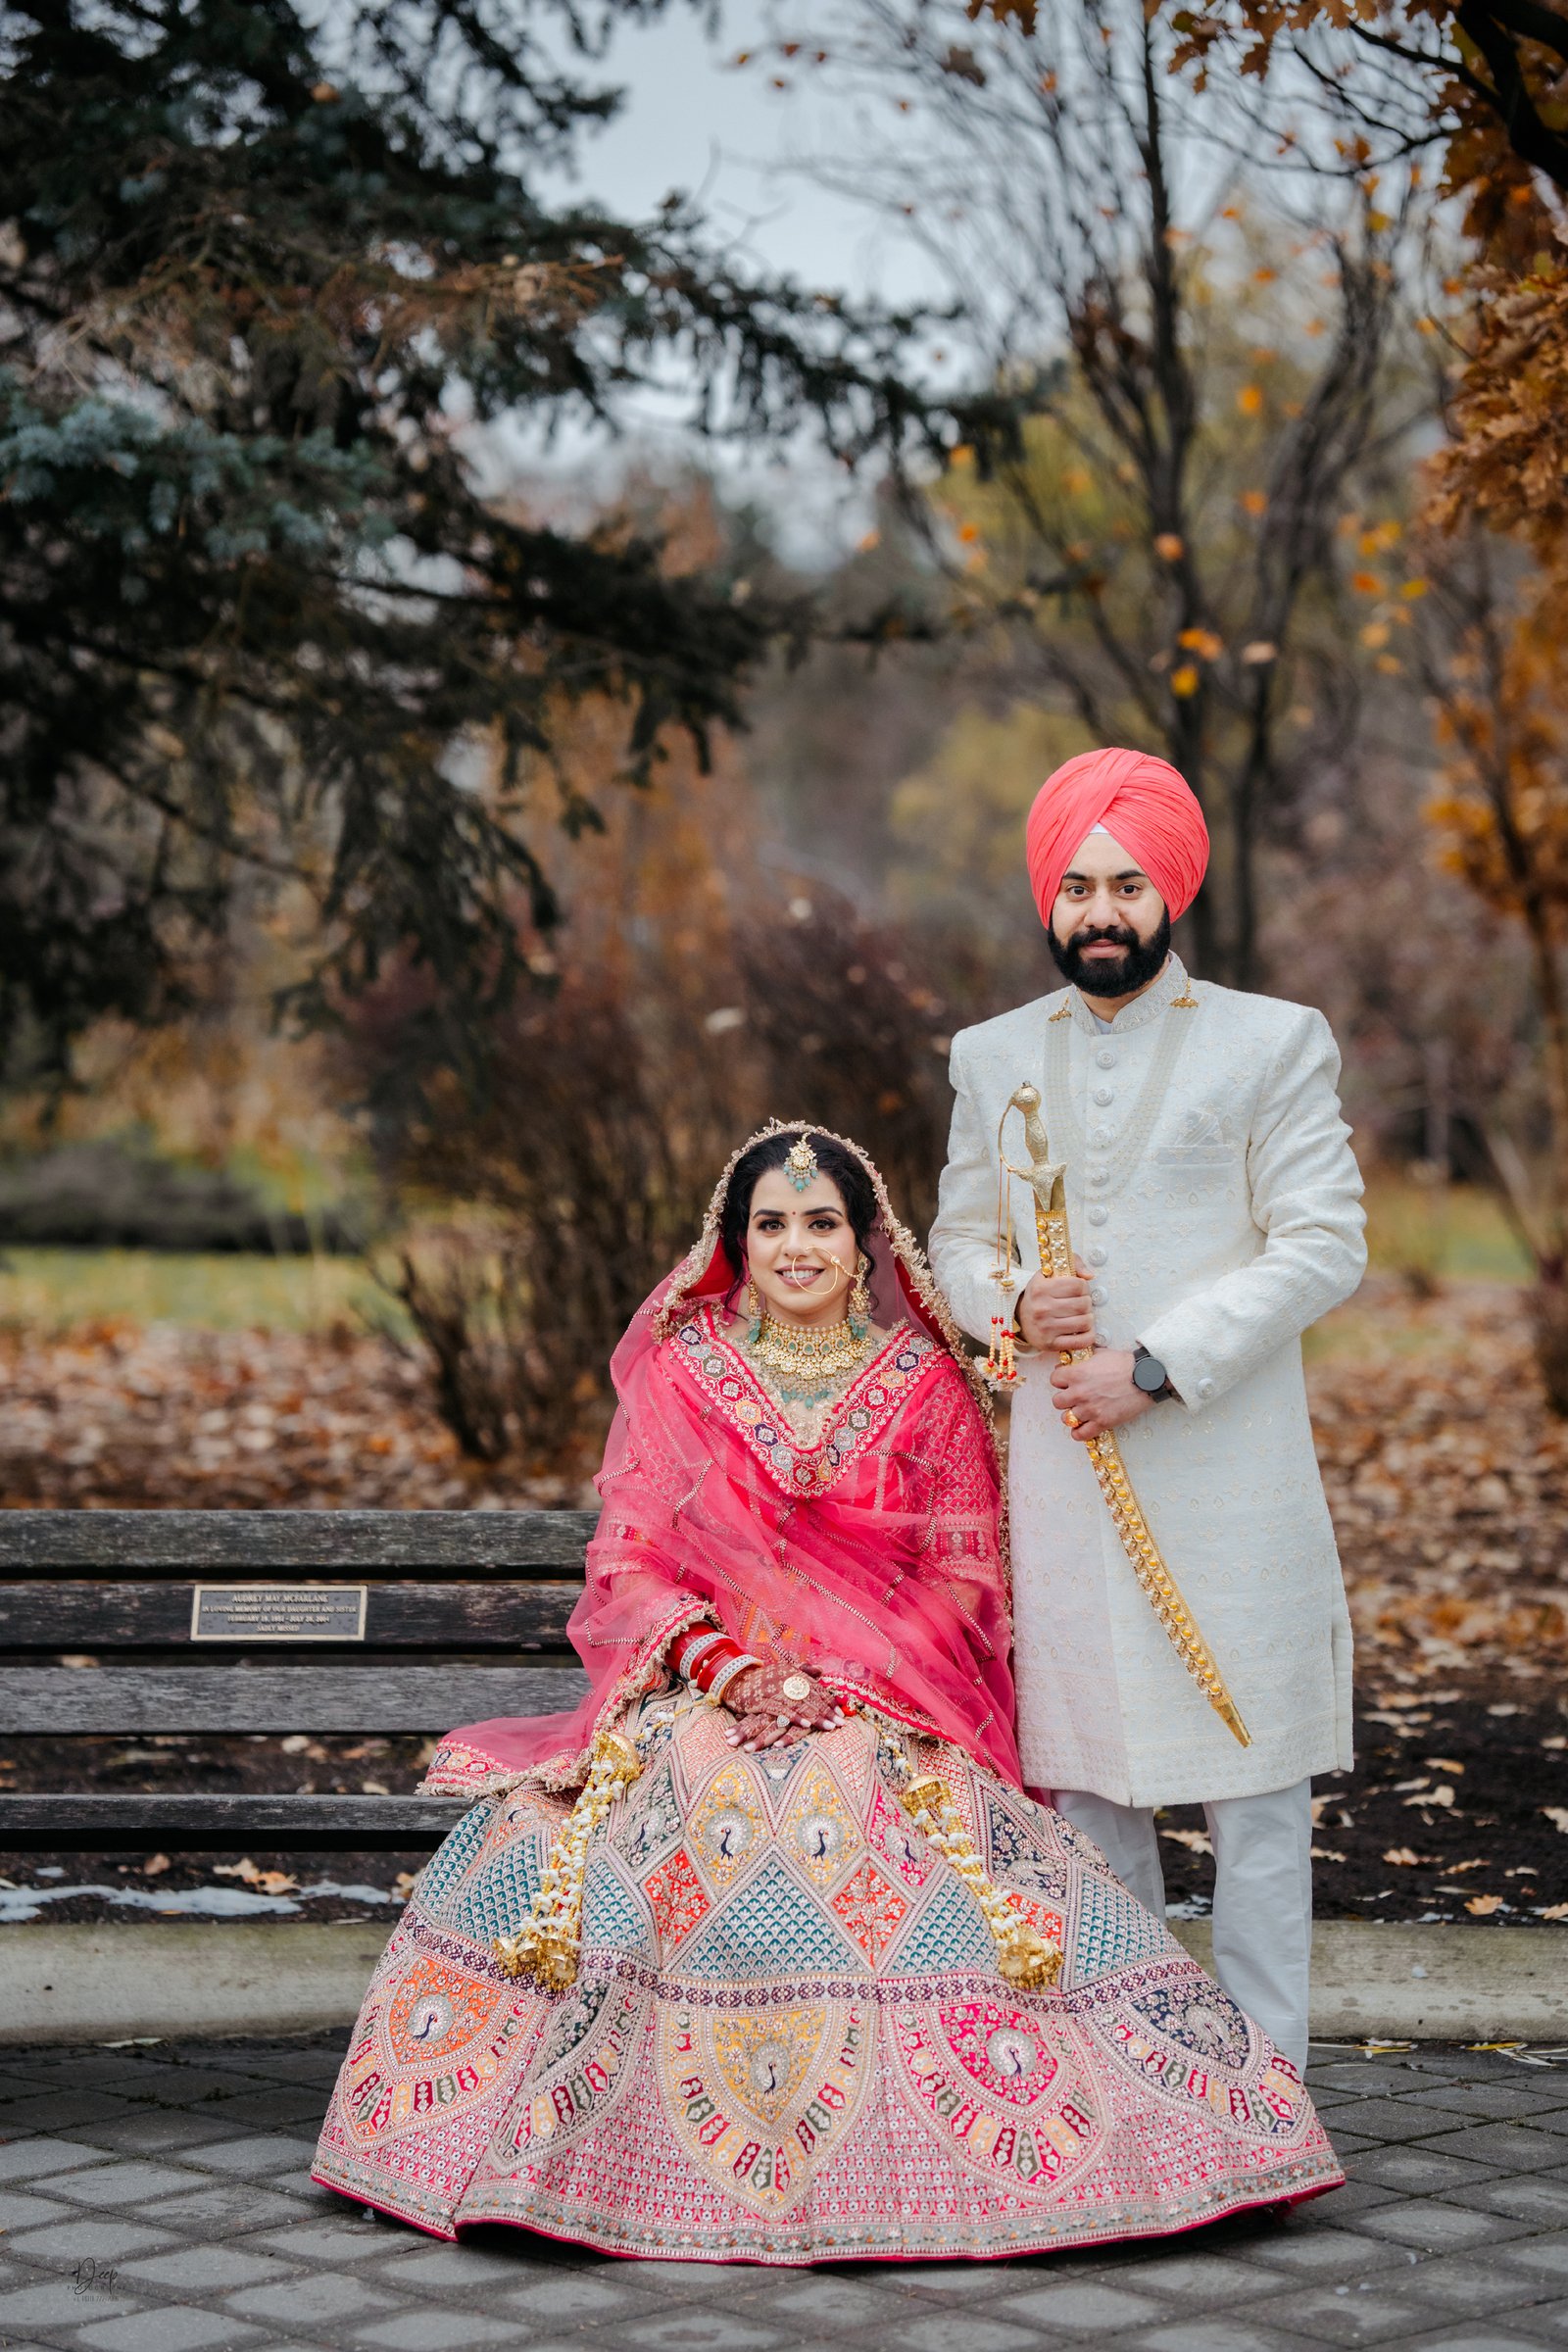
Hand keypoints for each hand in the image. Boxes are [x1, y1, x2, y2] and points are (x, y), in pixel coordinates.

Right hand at [723, 1660, 843, 1750]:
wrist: (736, 1682)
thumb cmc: (763, 1680)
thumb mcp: (783, 1672)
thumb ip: (802, 1671)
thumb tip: (821, 1670)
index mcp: (793, 1672)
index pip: (816, 1688)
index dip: (829, 1701)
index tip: (841, 1714)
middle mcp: (786, 1679)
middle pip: (811, 1697)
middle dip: (827, 1711)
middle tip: (840, 1724)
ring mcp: (774, 1689)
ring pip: (800, 1704)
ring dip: (816, 1716)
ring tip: (829, 1727)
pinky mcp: (763, 1700)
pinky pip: (782, 1710)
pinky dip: (795, 1718)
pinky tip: (807, 1726)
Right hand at [1016, 1259, 1095, 1353]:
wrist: (1022, 1318)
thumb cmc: (1041, 1294)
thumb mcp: (1050, 1273)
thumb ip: (1073, 1263)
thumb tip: (1089, 1276)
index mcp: (1040, 1288)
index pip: (1078, 1285)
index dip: (1083, 1287)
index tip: (1078, 1289)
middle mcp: (1041, 1309)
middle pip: (1084, 1304)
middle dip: (1086, 1303)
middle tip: (1080, 1303)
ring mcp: (1045, 1328)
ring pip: (1085, 1322)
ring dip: (1088, 1319)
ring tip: (1080, 1315)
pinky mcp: (1050, 1344)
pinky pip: (1082, 1341)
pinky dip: (1088, 1335)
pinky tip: (1082, 1330)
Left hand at [1050, 1347, 1151, 1442]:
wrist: (1145, 1377)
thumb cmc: (1126, 1364)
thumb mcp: (1101, 1354)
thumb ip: (1085, 1359)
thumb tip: (1077, 1359)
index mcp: (1077, 1374)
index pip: (1054, 1380)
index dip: (1060, 1381)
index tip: (1067, 1382)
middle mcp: (1080, 1393)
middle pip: (1057, 1402)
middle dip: (1064, 1399)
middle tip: (1074, 1397)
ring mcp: (1090, 1409)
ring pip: (1067, 1418)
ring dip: (1073, 1415)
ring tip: (1081, 1412)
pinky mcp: (1102, 1422)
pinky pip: (1080, 1434)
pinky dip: (1079, 1433)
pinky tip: (1083, 1427)